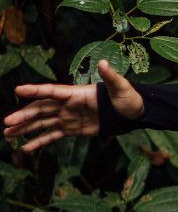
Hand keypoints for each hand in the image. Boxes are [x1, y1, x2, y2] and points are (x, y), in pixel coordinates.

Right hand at [5, 59, 143, 151]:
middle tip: (7, 123)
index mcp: (75, 93)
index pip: (52, 91)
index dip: (35, 90)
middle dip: (24, 116)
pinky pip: (52, 136)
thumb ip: (110, 76)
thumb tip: (104, 63)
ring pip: (42, 123)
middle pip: (41, 109)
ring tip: (7, 135)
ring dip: (24, 128)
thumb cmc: (127, 98)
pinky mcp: (72, 129)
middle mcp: (67, 104)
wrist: (132, 114)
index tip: (18, 89)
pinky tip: (26, 148)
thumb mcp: (120, 87)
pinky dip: (39, 142)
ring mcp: (68, 117)